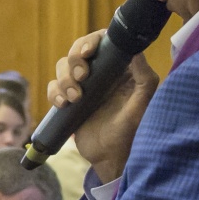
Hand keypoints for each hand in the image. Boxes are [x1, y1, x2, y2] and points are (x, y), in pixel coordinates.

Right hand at [49, 31, 159, 178]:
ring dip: (65, 80)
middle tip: (82, 77)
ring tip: (75, 99)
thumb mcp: (142, 105)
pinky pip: (54, 87)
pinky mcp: (70, 99)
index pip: (103, 42)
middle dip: (74, 61)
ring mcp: (84, 86)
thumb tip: (135, 51)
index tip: (87, 52)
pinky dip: (55, 93)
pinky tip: (64, 105)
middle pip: (78, 51)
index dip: (91, 41)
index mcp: (120, 69)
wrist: (110, 158)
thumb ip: (144, 79)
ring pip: (63, 67)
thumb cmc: (131, 132)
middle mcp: (101, 73)